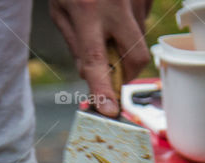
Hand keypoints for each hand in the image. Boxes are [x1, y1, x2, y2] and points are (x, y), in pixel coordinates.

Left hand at [50, 0, 151, 116]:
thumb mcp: (60, 10)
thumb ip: (74, 44)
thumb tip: (90, 76)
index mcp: (87, 9)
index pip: (96, 59)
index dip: (104, 88)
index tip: (109, 110)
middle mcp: (117, 6)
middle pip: (135, 59)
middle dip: (126, 74)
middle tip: (111, 71)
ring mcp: (137, 0)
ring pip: (140, 42)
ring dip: (125, 45)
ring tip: (106, 23)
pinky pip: (144, 22)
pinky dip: (130, 26)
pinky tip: (115, 8)